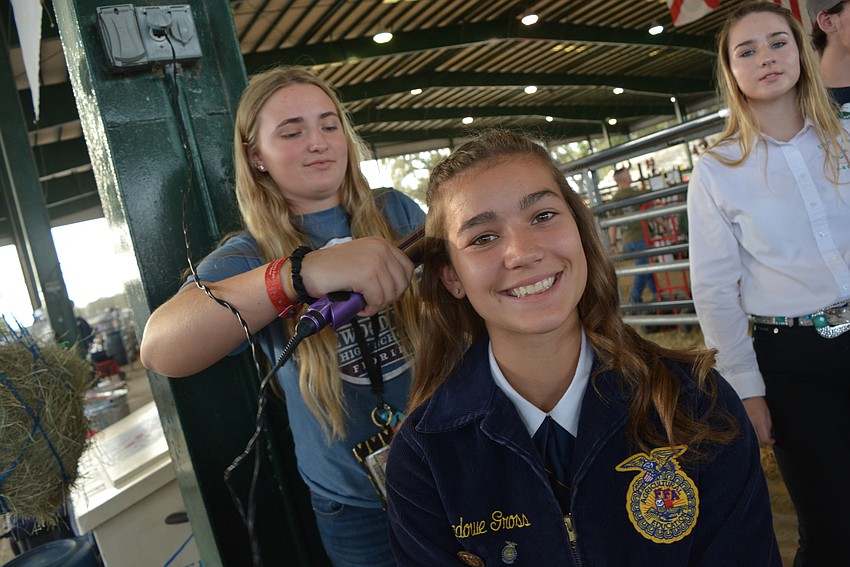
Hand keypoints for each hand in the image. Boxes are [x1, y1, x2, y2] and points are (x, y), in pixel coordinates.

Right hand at [299, 237, 415, 316]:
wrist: (308, 272)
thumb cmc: (332, 272)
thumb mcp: (362, 263)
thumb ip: (382, 271)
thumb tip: (401, 292)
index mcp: (381, 244)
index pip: (407, 267)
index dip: (401, 285)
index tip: (388, 294)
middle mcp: (380, 248)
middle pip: (402, 283)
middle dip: (388, 298)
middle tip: (371, 301)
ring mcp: (374, 261)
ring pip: (390, 294)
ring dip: (376, 305)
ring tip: (361, 303)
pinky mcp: (366, 275)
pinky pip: (378, 300)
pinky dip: (369, 309)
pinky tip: (357, 306)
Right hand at [742, 397, 774, 446]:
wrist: (745, 394)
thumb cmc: (757, 401)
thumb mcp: (767, 413)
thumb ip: (768, 426)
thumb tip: (769, 436)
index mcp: (759, 421)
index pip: (764, 439)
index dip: (769, 442)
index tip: (772, 440)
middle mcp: (750, 424)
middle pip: (756, 441)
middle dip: (762, 441)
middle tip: (766, 438)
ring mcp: (743, 424)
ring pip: (750, 437)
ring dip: (755, 438)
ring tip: (759, 433)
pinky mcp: (739, 422)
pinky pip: (744, 432)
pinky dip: (749, 433)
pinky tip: (751, 430)